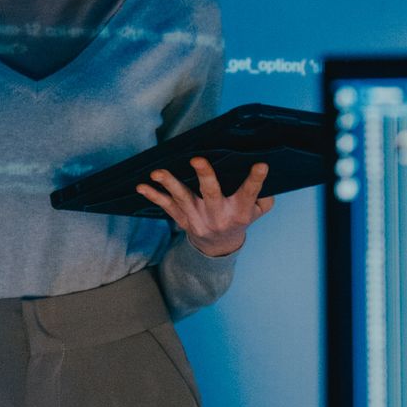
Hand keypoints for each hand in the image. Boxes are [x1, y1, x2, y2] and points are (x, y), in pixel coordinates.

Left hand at [136, 157, 275, 257]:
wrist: (218, 247)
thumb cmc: (239, 219)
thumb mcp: (257, 212)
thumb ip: (263, 196)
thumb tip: (265, 176)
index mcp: (240, 212)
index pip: (249, 193)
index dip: (255, 180)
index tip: (261, 165)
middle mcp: (218, 215)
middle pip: (212, 193)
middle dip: (205, 176)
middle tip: (197, 159)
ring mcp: (198, 218)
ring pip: (183, 198)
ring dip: (170, 184)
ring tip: (157, 172)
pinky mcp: (182, 219)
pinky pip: (166, 206)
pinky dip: (153, 196)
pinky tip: (141, 187)